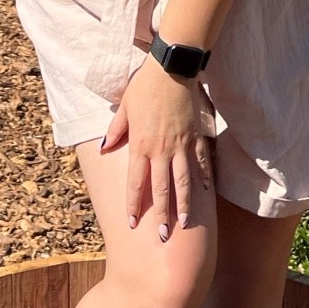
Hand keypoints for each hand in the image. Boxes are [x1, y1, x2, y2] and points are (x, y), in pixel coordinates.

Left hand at [100, 57, 212, 236]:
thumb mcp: (124, 109)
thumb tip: (103, 149)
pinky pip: (200, 161)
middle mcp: (161, 149)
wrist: (171, 69)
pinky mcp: (195, 136)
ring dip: (183, 204)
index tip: (132, 224)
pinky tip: (205, 192)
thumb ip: (115, 131)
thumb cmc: (144, 87)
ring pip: (183, 181)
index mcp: (141, 145)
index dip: (134, 205)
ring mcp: (180, 144)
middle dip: (160, 215)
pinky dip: (203, 177)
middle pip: (161, 188)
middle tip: (162, 237)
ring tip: (183, 223)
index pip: (136, 183)